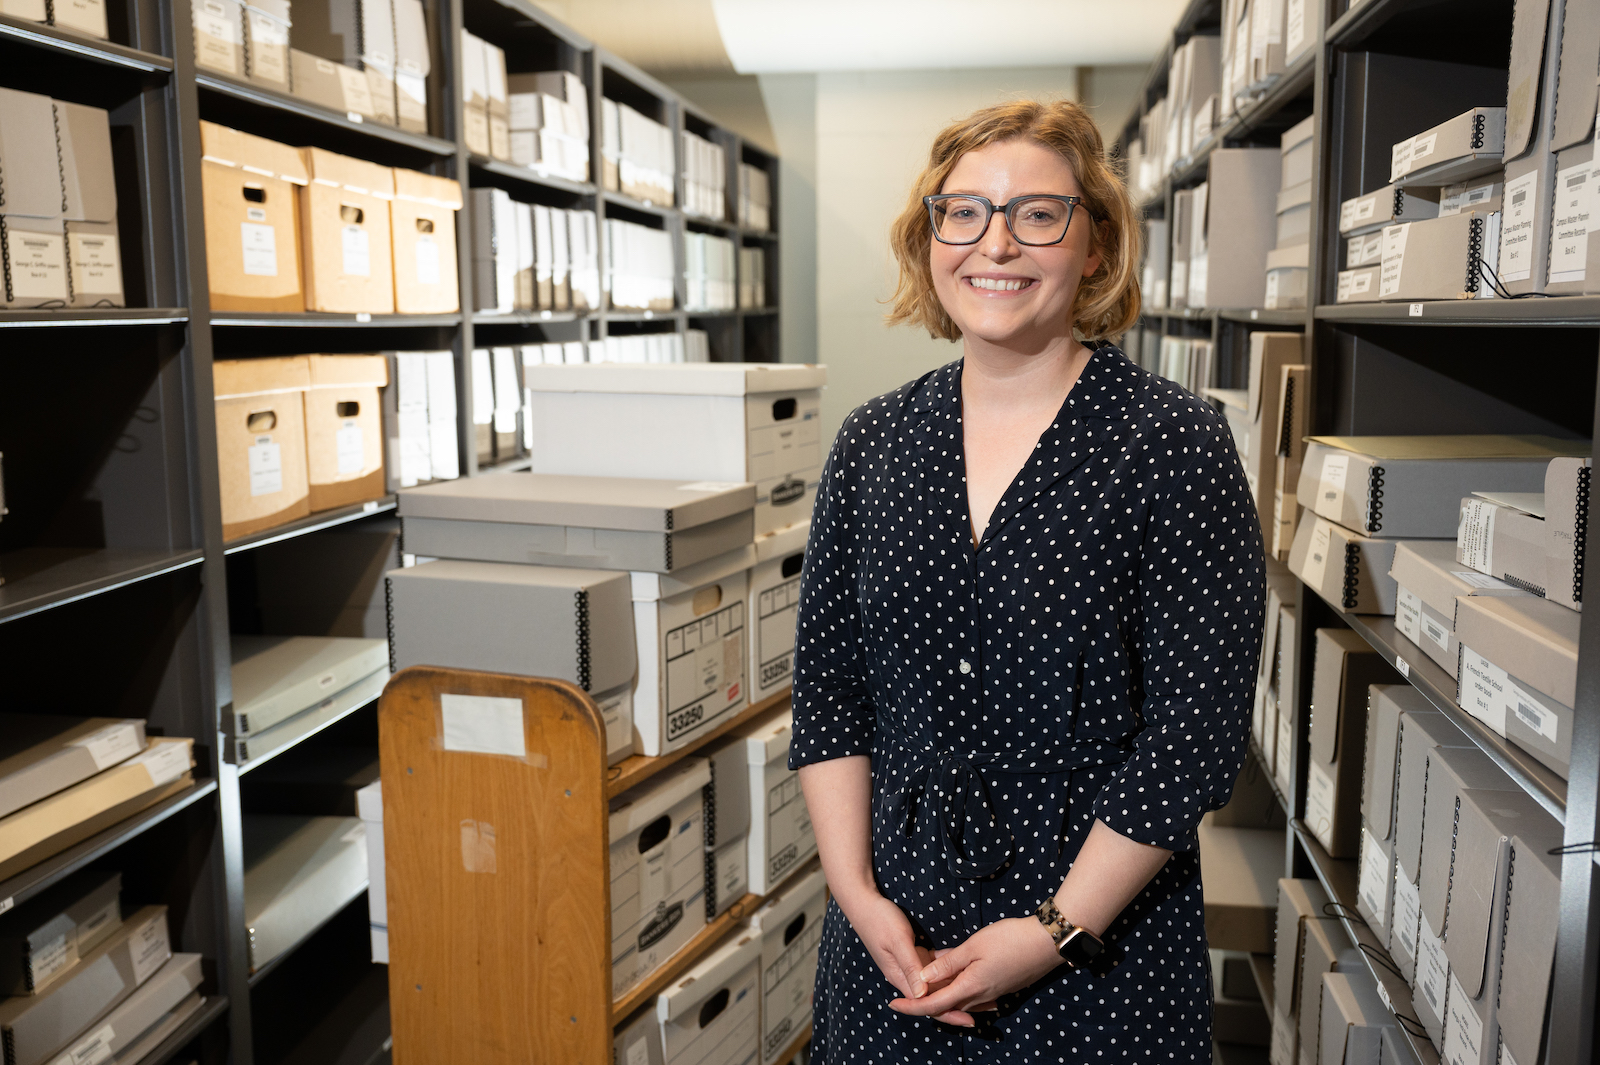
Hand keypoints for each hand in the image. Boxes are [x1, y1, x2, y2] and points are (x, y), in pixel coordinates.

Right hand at [837, 892, 971, 1025]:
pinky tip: (966, 965)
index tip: (970, 1019)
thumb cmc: (880, 920)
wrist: (864, 903)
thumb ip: (910, 966)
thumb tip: (923, 995)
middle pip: (935, 997)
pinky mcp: (914, 955)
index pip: (928, 1004)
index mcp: (901, 978)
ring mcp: (911, 966)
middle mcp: (907, 977)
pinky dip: (950, 968)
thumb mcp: (898, 941)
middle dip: (959, 1003)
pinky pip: (935, 968)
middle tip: (987, 1006)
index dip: (950, 1013)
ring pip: (937, 984)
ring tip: (981, 989)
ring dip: (957, 986)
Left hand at [887, 917, 1062, 1026]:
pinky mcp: (1002, 987)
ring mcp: (993, 994)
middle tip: (906, 988)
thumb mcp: (973, 947)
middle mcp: (981, 997)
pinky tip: (955, 973)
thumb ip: (948, 963)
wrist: (1047, 943)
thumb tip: (923, 977)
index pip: (933, 1004)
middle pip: (946, 1005)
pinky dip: (959, 988)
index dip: (911, 1006)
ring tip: (926, 977)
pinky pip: (974, 994)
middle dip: (924, 1000)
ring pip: (960, 1000)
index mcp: (970, 988)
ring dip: (942, 993)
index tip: (892, 1004)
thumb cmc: (1009, 940)